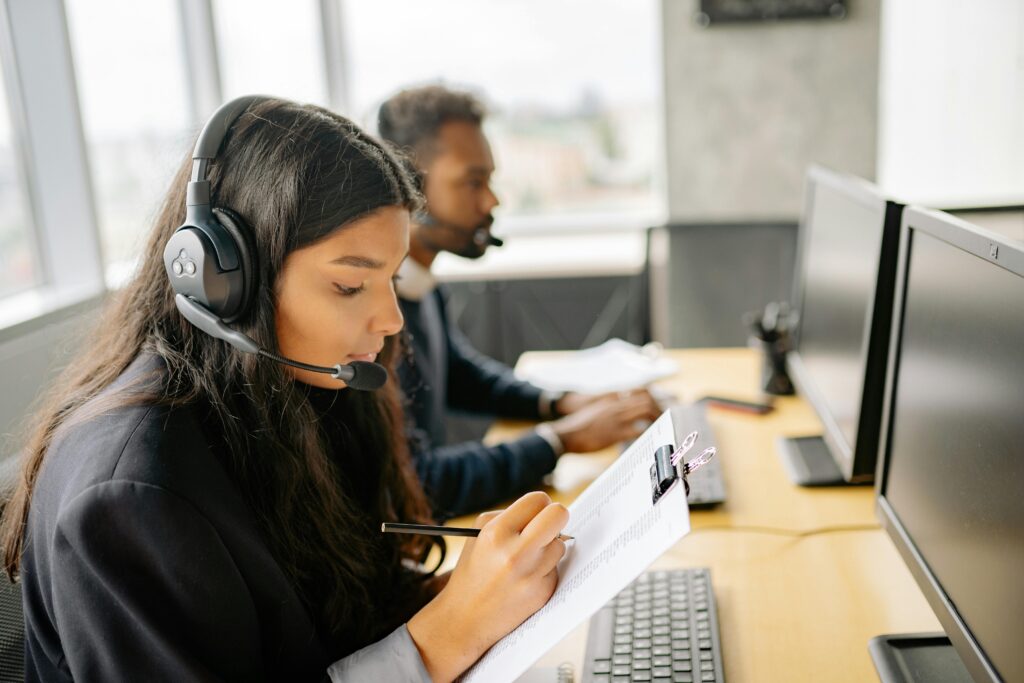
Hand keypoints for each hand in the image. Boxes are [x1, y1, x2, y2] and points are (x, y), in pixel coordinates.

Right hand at [407, 492, 568, 681]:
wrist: (465, 619)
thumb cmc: (473, 571)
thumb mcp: (479, 535)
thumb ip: (510, 518)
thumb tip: (544, 510)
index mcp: (496, 533)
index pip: (538, 500)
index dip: (540, 505)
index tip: (537, 513)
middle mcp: (515, 553)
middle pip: (558, 515)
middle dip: (556, 517)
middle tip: (548, 526)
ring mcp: (531, 575)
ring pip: (560, 544)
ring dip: (549, 548)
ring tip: (527, 559)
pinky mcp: (542, 593)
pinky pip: (556, 568)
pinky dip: (545, 570)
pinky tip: (525, 579)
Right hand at [549, 393, 661, 452]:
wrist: (565, 434)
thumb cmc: (578, 426)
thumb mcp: (595, 409)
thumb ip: (609, 406)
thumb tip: (621, 409)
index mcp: (611, 398)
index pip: (638, 391)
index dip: (652, 397)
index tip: (658, 406)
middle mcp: (615, 405)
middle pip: (646, 399)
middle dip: (658, 408)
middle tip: (664, 418)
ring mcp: (615, 418)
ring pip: (645, 410)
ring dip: (656, 417)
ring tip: (661, 426)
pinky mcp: (614, 433)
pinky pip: (637, 429)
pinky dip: (647, 432)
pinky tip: (650, 437)